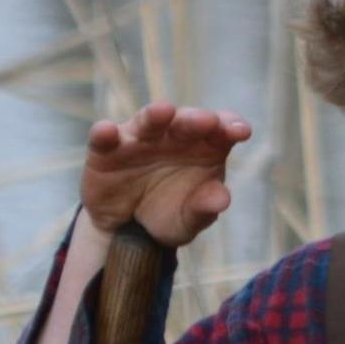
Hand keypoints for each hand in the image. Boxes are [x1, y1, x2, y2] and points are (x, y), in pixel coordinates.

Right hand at [80, 102, 250, 247]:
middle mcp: (173, 136)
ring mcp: (139, 139)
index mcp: (204, 148)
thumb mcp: (188, 219)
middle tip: (207, 121)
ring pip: (147, 121)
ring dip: (155, 115)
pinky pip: (104, 137)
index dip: (230, 126)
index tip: (241, 131)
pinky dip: (104, 133)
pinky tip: (107, 131)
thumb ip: (204, 208)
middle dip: (196, 120)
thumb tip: (222, 199)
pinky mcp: (106, 149)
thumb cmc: (168, 215)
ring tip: (163, 112)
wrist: (127, 231)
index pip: (221, 130)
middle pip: (187, 122)